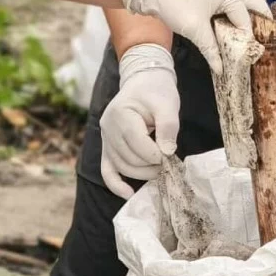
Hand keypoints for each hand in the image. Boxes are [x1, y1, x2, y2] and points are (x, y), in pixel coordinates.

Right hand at [99, 43, 180, 200]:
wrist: (143, 82)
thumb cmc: (156, 91)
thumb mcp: (168, 103)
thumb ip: (168, 125)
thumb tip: (167, 152)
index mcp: (121, 113)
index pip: (137, 142)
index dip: (155, 154)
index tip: (170, 156)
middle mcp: (108, 127)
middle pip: (129, 158)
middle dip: (151, 166)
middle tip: (169, 164)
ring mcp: (105, 138)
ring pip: (121, 166)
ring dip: (141, 174)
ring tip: (160, 171)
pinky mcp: (107, 147)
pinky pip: (107, 170)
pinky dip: (116, 184)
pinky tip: (128, 194)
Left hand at [123, 0, 270, 73]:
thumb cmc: (174, 6)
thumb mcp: (194, 30)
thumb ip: (211, 50)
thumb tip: (221, 69)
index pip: (246, 20)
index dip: (247, 38)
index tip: (249, 54)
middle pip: (258, 2)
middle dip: (260, 21)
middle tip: (258, 41)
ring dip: (255, 10)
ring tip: (251, 30)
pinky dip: (247, 3)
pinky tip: (240, 18)